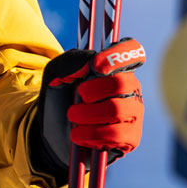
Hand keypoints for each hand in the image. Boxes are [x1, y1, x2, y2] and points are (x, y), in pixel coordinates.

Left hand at [35, 38, 146, 179]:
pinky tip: (80, 134)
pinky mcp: (131, 137)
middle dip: (91, 91)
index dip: (119, 54)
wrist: (53, 133)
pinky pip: (117, 135)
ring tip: (73, 116)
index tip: (96, 65)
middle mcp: (129, 88)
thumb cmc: (60, 99)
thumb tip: (89, 64)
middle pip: (121, 83)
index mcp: (115, 68)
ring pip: (117, 110)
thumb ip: (69, 63)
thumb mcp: (55, 76)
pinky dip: (93, 134)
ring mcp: (133, 113)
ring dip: (87, 114)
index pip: (132, 51)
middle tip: (78, 97)